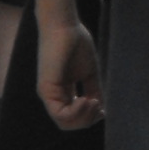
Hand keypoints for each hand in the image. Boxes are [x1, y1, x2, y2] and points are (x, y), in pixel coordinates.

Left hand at [34, 8, 104, 128]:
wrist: (64, 25)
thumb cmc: (76, 43)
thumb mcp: (89, 73)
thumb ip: (94, 91)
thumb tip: (101, 110)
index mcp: (62, 91)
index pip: (74, 117)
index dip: (90, 117)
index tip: (102, 108)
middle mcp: (53, 95)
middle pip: (69, 124)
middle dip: (88, 120)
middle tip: (99, 106)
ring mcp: (48, 93)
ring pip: (64, 123)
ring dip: (83, 117)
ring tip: (93, 102)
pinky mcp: (46, 89)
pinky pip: (59, 114)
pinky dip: (76, 112)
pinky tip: (86, 100)